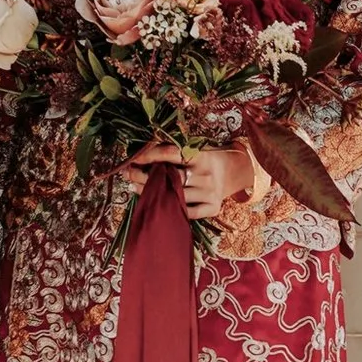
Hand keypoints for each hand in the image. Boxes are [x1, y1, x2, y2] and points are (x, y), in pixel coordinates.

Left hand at [127, 139, 263, 222]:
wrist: (232, 172)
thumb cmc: (204, 160)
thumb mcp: (194, 149)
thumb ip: (173, 150)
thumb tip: (142, 151)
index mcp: (201, 155)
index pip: (172, 153)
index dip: (150, 155)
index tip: (134, 158)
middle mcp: (207, 174)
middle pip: (170, 177)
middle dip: (145, 176)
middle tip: (128, 174)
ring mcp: (211, 192)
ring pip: (176, 196)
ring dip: (153, 193)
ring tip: (135, 188)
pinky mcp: (213, 208)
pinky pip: (188, 212)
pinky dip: (172, 208)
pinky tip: (157, 203)